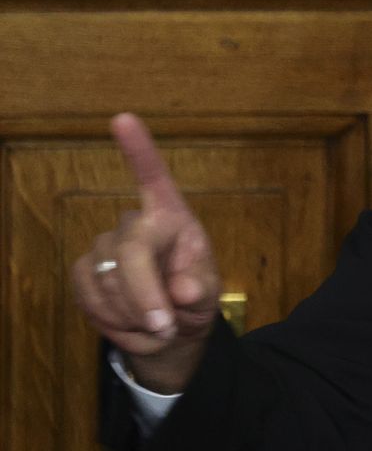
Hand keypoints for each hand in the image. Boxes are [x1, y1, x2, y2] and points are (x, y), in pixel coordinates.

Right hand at [70, 114, 222, 393]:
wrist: (168, 330)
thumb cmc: (193, 301)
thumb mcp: (208, 296)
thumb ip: (200, 291)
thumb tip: (183, 290)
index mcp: (173, 218)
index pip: (154, 179)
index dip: (139, 150)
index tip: (124, 119)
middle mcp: (135, 224)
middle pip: (131, 252)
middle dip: (145, 296)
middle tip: (167, 327)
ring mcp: (105, 246)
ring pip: (108, 282)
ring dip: (134, 315)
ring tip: (158, 325)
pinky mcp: (83, 271)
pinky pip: (89, 296)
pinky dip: (113, 321)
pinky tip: (131, 323)